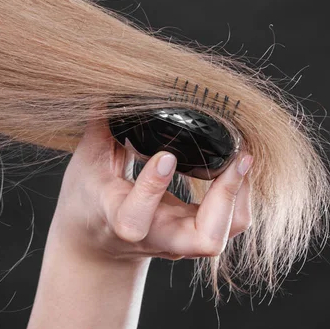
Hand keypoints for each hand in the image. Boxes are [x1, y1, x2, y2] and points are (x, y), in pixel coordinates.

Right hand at [50, 115, 252, 263]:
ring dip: (240, 197)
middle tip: (237, 159)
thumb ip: (102, 127)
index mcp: (118, 219)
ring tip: (243, 158)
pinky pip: (230, 224)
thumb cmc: (88, 201)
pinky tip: (238, 167)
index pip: (135, 218)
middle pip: (204, 240)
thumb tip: (113, 85)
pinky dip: (241, 197)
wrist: (97, 244)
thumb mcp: (86, 163)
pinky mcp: (194, 235)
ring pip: (223, 235)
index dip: (153, 188)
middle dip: (227, 200)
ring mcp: (179, 241)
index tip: (166, 155)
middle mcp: (156, 236)